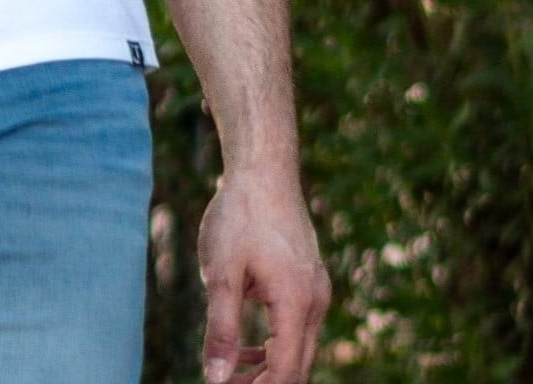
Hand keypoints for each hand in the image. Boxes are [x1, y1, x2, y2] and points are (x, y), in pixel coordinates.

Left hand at [197, 165, 330, 383]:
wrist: (263, 168)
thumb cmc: (239, 214)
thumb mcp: (221, 272)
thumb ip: (222, 328)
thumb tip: (216, 377)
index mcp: (296, 303)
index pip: (286, 372)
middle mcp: (315, 301)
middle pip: (298, 366)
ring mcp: (316, 289)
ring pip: (299, 347)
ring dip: (269, 367)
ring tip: (231, 374)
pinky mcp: (309, 279)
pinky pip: (296, 325)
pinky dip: (274, 342)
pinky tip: (246, 344)